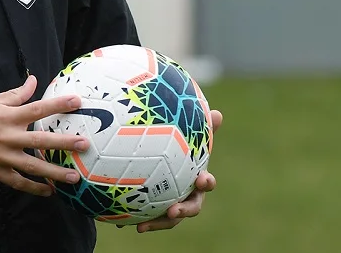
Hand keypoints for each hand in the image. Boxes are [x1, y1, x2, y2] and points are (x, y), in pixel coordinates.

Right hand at [0, 75, 88, 196]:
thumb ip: (15, 94)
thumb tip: (34, 81)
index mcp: (7, 115)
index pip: (37, 109)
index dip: (58, 105)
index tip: (77, 102)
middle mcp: (7, 136)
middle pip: (41, 141)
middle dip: (64, 143)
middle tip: (85, 145)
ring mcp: (2, 157)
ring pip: (33, 167)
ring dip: (55, 173)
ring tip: (75, 178)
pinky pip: (18, 182)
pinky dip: (34, 189)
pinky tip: (49, 192)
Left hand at [134, 109, 222, 232]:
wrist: (161, 163)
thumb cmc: (179, 150)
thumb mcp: (187, 138)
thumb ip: (201, 129)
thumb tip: (218, 113)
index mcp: (198, 179)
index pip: (207, 183)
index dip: (207, 182)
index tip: (202, 180)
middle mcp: (188, 196)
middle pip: (191, 208)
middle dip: (184, 211)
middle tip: (173, 210)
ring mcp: (173, 206)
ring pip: (169, 219)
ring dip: (159, 223)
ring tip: (143, 226)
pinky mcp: (157, 213)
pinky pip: (149, 219)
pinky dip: (138, 220)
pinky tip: (121, 224)